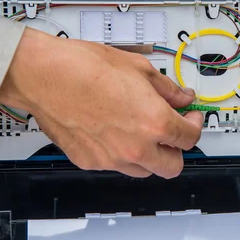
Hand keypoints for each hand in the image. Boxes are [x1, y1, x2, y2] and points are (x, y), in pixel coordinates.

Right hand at [0, 28, 202, 178]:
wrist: (43, 75)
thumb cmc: (84, 68)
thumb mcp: (139, 68)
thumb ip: (167, 89)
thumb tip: (181, 97)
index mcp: (155, 123)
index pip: (190, 138)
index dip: (196, 125)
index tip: (191, 117)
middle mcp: (135, 148)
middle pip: (173, 167)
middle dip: (178, 149)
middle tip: (173, 131)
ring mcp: (111, 159)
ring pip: (145, 171)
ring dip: (151, 156)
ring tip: (143, 132)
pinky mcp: (89, 162)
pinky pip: (115, 166)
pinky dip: (122, 154)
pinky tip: (115, 132)